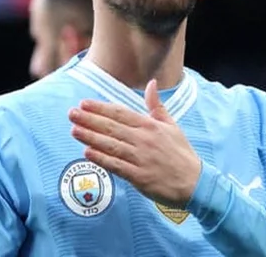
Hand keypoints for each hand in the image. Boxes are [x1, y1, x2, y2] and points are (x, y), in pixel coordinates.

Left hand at [69, 79, 201, 208]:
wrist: (194, 182)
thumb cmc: (181, 153)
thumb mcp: (172, 125)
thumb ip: (156, 106)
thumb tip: (151, 83)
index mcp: (150, 125)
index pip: (120, 113)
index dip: (101, 108)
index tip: (84, 103)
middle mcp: (144, 139)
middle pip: (112, 127)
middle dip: (89, 120)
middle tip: (71, 113)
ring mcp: (141, 158)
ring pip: (111, 145)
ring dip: (91, 137)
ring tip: (74, 130)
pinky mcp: (139, 176)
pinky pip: (116, 166)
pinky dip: (101, 159)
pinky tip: (87, 153)